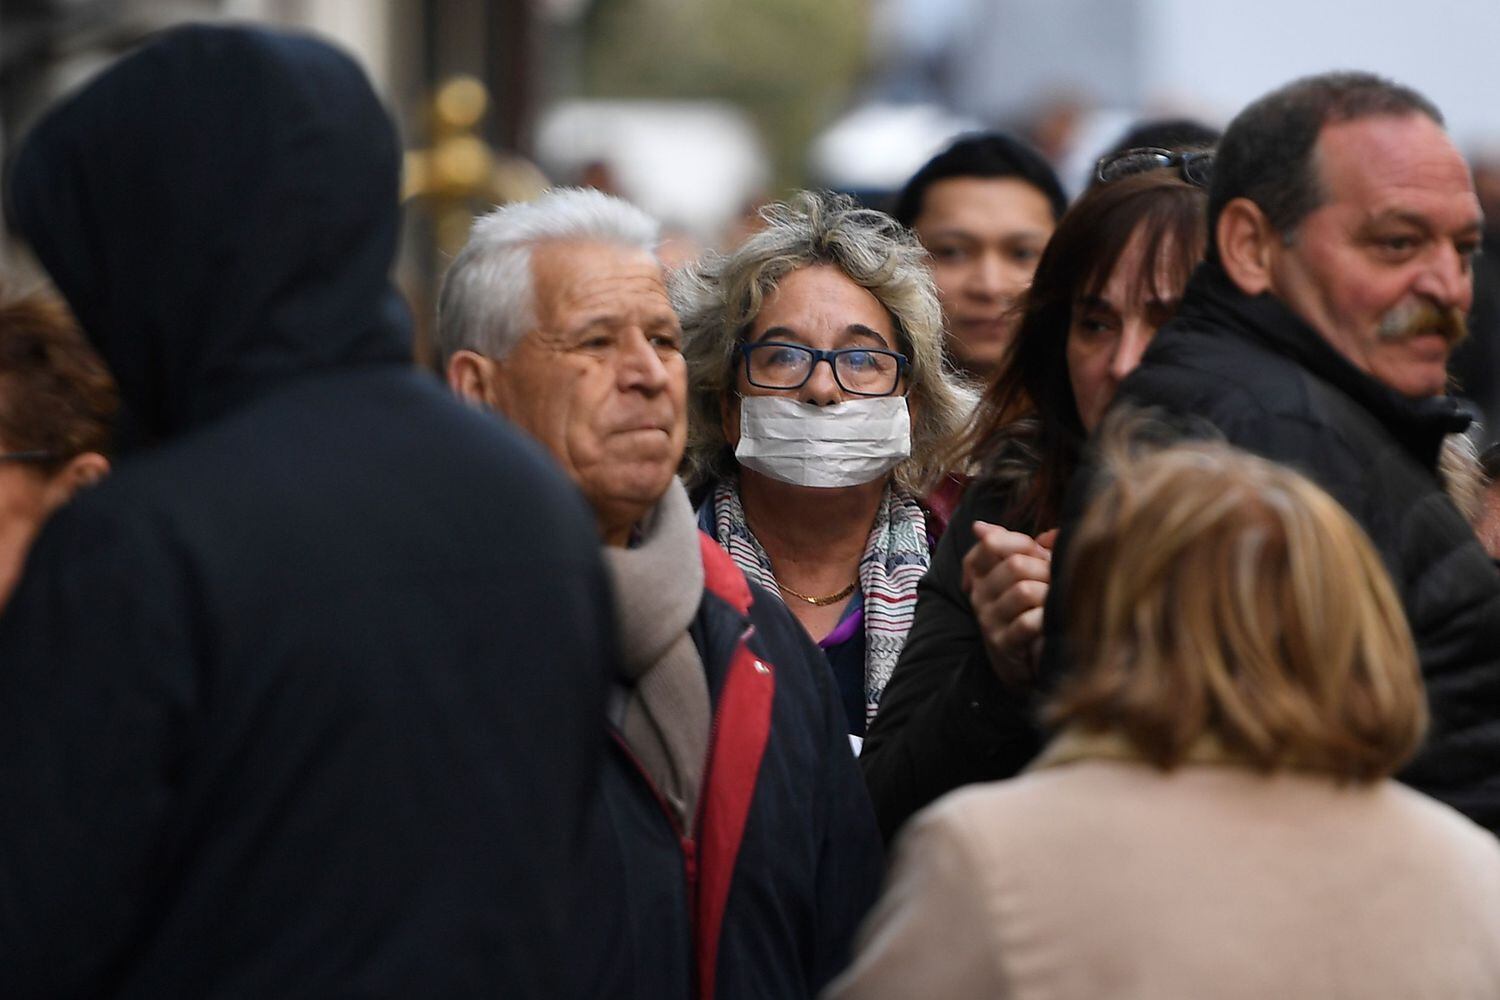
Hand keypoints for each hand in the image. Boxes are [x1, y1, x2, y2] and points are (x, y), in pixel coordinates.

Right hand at [961, 523, 1056, 685]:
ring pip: (1024, 591)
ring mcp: (989, 620)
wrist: (1023, 661)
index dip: (1021, 542)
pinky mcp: (1003, 644)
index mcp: (980, 574)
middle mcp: (979, 594)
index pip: (991, 543)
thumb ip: (1027, 549)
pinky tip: (1049, 621)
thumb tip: (1022, 531)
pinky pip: (1028, 623)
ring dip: (1048, 594)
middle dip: (1044, 570)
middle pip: (1015, 565)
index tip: (1038, 553)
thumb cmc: (1028, 610)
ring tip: (1054, 601)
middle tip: (1055, 581)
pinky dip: (1045, 619)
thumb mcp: (1024, 575)